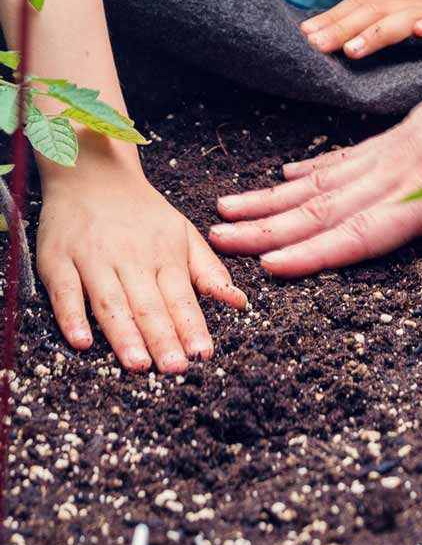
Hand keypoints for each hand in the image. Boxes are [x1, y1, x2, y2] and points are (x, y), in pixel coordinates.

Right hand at [36, 136, 246, 371]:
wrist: (94, 175)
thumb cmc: (143, 213)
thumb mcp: (184, 233)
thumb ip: (209, 271)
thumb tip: (239, 303)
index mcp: (165, 254)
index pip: (181, 296)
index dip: (192, 326)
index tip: (203, 354)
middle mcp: (131, 258)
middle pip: (149, 304)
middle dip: (164, 338)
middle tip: (176, 369)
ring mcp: (94, 259)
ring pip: (111, 302)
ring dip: (125, 335)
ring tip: (140, 364)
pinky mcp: (58, 260)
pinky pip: (65, 292)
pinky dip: (72, 317)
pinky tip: (81, 343)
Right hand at [211, 0, 421, 274]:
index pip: (365, 229)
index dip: (318, 253)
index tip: (266, 270)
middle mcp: (403, 168)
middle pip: (327, 206)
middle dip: (270, 230)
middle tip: (214, 241)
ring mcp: (399, 147)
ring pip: (325, 181)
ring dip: (275, 202)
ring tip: (227, 213)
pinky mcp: (405, 131)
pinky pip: (346, 156)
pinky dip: (310, 171)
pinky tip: (286, 179)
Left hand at [301, 0, 421, 57]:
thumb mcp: (411, 27)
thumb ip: (381, 32)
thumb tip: (336, 46)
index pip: (359, 4)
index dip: (332, 18)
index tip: (304, 36)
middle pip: (374, 9)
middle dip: (342, 27)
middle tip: (317, 46)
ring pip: (406, 16)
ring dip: (378, 32)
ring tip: (353, 50)